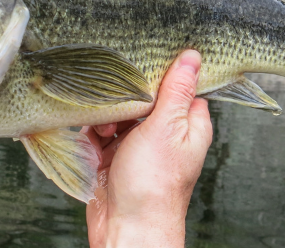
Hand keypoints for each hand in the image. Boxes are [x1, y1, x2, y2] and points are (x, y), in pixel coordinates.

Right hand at [83, 50, 212, 247]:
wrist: (126, 228)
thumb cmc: (153, 184)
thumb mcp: (166, 127)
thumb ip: (177, 90)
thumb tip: (192, 56)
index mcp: (189, 125)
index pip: (182, 86)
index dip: (165, 74)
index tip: (147, 62)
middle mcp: (166, 135)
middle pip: (146, 97)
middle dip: (127, 96)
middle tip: (120, 102)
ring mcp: (140, 146)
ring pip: (120, 113)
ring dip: (108, 115)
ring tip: (106, 129)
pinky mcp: (116, 157)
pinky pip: (102, 132)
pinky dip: (95, 132)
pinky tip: (93, 139)